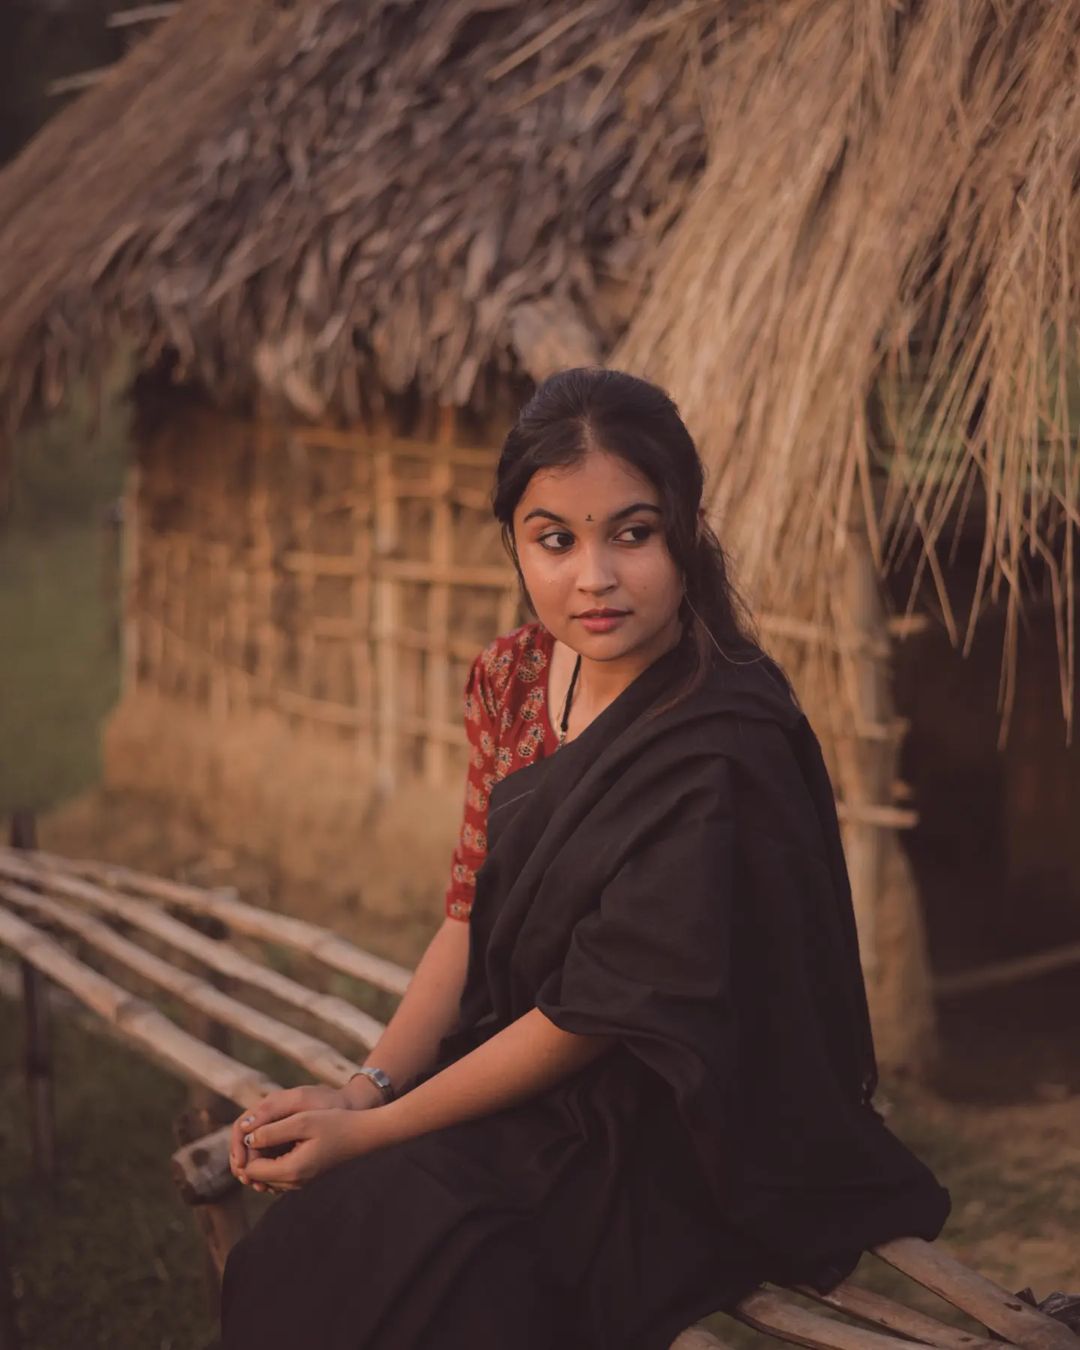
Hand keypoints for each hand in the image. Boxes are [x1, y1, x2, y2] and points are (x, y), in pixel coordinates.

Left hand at [230, 1084, 347, 1191]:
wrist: (363, 1134)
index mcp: (291, 1170)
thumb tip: (248, 1139)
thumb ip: (272, 1131)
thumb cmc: (335, 1123)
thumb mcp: (303, 1121)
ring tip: (270, 1130)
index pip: (250, 1169)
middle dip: (252, 1154)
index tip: (255, 1128)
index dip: (247, 1149)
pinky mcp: (304, 1176)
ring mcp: (299, 1182)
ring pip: (265, 1175)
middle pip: (256, 1175)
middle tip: (260, 1127)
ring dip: (262, 1155)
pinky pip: (278, 1172)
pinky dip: (273, 1158)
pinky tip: (282, 1138)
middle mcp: (293, 1183)